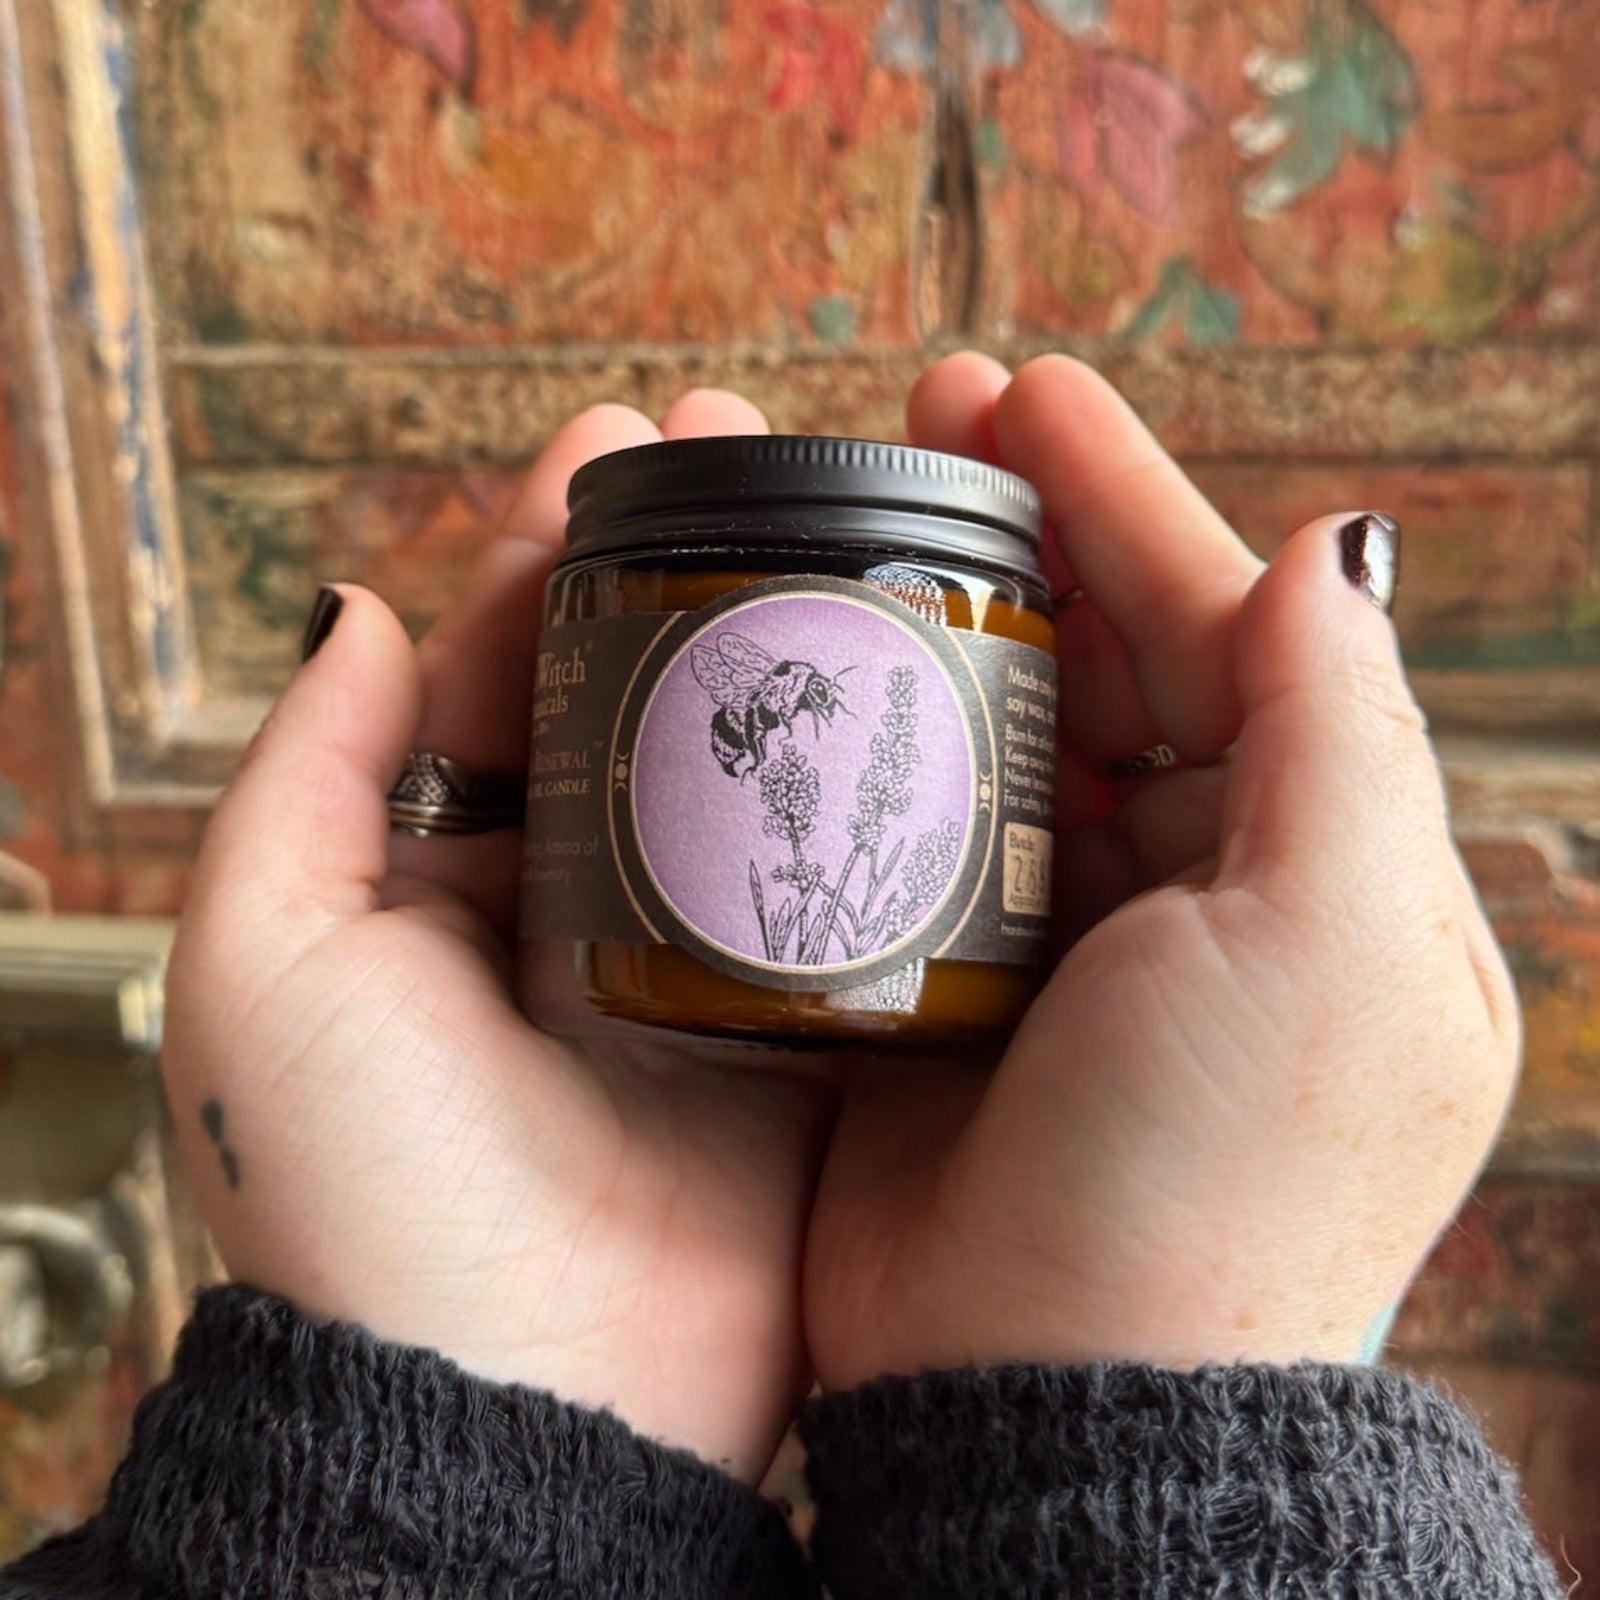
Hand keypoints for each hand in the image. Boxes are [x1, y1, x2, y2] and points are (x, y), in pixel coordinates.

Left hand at [162, 392, 829, 1483]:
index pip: (509, 667)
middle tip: (744, 445)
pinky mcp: (801, 1023)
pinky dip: (871, 780)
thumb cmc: (365, 1198)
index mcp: (454, 877)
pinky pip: (838, 875)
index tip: (621, 439)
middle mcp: (580, 905)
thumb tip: (351, 603)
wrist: (525, 1402)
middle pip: (643, 696)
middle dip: (687, 565)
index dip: (558, 544)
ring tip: (836, 518)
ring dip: (787, 644)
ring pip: (749, 766)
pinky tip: (912, 680)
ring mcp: (702, 958)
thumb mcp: (267, 961)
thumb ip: (302, 777)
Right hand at [805, 354, 1519, 1385]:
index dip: (1129, 501)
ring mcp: (1065, 938)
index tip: (1029, 393)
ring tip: (851, 505)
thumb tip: (1339, 546)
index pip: (1227, 629)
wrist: (1054, 1392)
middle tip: (920, 409)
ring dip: (942, 619)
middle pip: (1109, 659)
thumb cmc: (1216, 1176)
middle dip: (1023, 530)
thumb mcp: (1333, 940)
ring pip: (1004, 730)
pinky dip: (876, 740)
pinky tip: (817, 663)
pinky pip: (912, 825)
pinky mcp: (948, 987)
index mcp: (1313, 864)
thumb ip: (1343, 727)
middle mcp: (1196, 889)